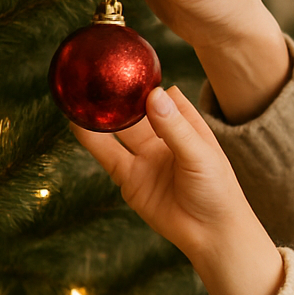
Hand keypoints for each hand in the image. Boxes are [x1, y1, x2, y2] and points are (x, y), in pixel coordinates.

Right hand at [71, 86, 283, 294]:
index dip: (149, 80)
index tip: (130, 59)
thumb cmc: (218, 192)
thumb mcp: (200, 155)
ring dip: (101, 113)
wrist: (212, 235)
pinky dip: (91, 139)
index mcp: (188, 126)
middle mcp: (164, 139)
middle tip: (97, 69)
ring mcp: (146, 158)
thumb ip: (175, 128)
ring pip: (118, 130)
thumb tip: (153, 94)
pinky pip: (107, 155)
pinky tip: (75, 121)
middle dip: (119, 92)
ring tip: (79, 90)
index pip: (166, 95)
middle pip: (137, 110)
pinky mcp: (130, 179)